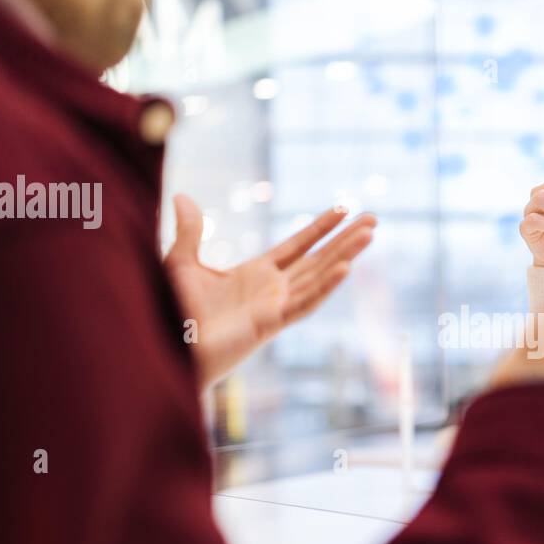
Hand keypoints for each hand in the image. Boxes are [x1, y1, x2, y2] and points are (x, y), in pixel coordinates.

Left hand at [165, 194, 375, 389]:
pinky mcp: (271, 324)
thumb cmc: (174, 314)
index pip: (298, 246)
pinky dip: (326, 287)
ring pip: (320, 277)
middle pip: (319, 259)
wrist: (169, 347)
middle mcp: (273, 290)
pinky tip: (347, 268)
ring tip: (369, 234)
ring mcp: (276, 307)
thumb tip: (182, 196)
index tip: (344, 209)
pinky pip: (305, 304)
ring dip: (346, 255)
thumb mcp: (181, 263)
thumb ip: (190, 232)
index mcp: (257, 274)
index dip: (320, 227)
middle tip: (374, 219)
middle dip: (346, 239)